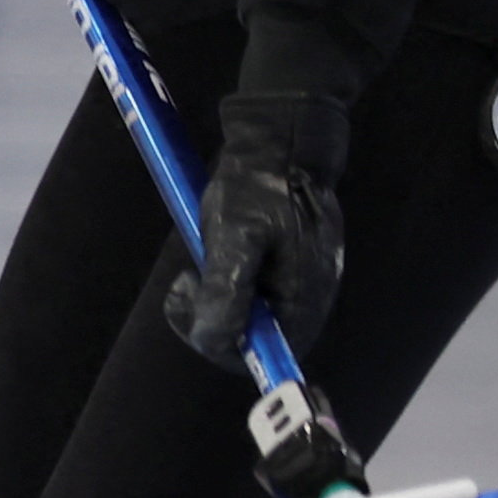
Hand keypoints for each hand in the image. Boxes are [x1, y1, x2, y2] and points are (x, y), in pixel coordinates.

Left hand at [172, 93, 349, 367]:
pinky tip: (216, 252)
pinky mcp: (290, 266)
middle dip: (209, 316)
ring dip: (213, 297)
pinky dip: (224, 280)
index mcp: (302, 299)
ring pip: (245, 315)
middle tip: (188, 279)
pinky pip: (250, 291)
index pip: (261, 355)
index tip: (193, 306)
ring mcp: (301, 281)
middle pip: (250, 338)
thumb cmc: (258, 188)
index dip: (219, 344)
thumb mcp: (233, 239)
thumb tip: (215, 340)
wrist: (281, 142)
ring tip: (200, 262)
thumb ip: (225, 292)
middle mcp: (308, 298)